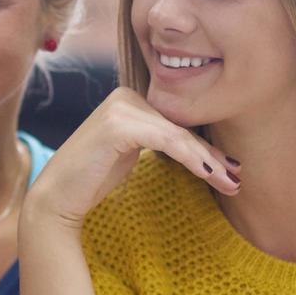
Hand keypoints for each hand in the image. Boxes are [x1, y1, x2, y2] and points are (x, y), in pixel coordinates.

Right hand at [24, 87, 239, 229]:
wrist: (57, 198)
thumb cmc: (93, 180)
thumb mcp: (134, 154)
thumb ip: (159, 141)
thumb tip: (199, 149)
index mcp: (131, 100)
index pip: (177, 124)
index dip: (206, 148)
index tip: (232, 170)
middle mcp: (126, 96)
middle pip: (181, 128)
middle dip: (212, 156)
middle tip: (238, 178)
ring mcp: (121, 107)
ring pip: (178, 135)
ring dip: (209, 161)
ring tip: (232, 183)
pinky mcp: (119, 123)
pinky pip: (167, 140)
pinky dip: (192, 158)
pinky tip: (210, 174)